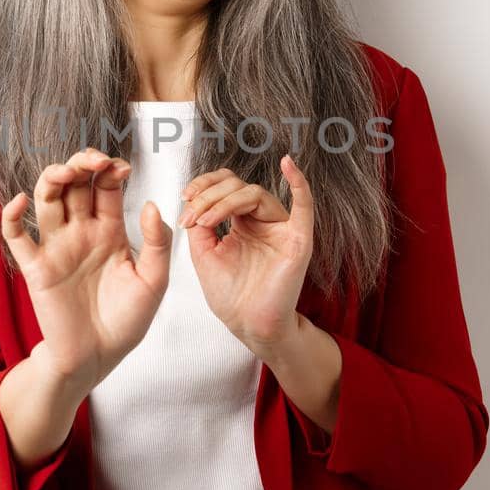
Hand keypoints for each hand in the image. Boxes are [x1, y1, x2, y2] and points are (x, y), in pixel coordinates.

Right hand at [0, 147, 173, 396]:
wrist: (99, 355)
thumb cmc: (126, 321)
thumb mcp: (154, 281)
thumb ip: (157, 243)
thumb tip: (150, 204)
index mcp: (110, 231)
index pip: (106, 187)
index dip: (111, 170)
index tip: (122, 167)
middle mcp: (81, 232)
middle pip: (75, 184)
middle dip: (83, 164)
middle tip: (95, 161)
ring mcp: (57, 247)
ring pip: (47, 200)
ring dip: (52, 179)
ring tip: (66, 172)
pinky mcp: (36, 267)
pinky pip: (16, 236)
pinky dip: (12, 216)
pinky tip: (20, 201)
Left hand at [179, 154, 315, 355]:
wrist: (248, 325)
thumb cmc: (231, 296)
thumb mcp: (204, 254)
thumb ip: (200, 224)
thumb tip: (193, 200)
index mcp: (241, 222)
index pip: (226, 187)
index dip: (205, 185)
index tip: (185, 197)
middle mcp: (261, 220)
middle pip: (237, 186)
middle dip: (209, 196)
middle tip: (192, 215)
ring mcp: (280, 228)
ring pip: (254, 193)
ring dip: (223, 201)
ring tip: (206, 220)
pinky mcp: (297, 238)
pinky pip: (304, 205)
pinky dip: (298, 182)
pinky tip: (288, 164)